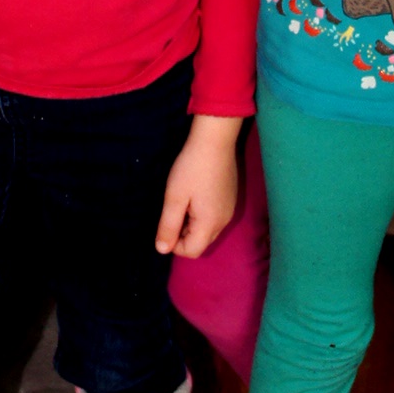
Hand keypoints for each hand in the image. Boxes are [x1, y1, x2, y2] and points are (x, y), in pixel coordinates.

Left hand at [156, 116, 240, 257]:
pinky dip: (203, 215)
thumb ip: (168, 226)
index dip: (174, 244)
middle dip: (184, 235)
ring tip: (183, 201)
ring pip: (208, 231)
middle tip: (174, 210)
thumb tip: (162, 249)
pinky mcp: (231, 199)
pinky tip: (196, 194)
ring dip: (193, 225)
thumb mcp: (174, 197)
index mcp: (210, 225)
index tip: (166, 222)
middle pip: (201, 243)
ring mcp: (229, 210)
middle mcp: (224, 222)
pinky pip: (215, 218)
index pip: (192, 251)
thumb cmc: (191, 169)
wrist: (215, 140)